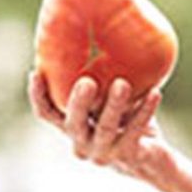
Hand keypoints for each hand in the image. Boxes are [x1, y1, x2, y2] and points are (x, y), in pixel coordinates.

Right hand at [28, 70, 168, 179]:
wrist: (153, 157)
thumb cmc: (128, 122)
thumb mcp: (111, 101)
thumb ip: (103, 82)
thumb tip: (105, 34)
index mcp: (73, 128)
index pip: (47, 114)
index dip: (38, 96)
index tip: (36, 72)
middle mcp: (82, 144)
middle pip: (73, 123)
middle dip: (78, 102)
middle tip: (86, 82)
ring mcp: (103, 153)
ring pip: (105, 128)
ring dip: (114, 105)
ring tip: (122, 84)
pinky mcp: (127, 156)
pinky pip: (135, 131)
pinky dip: (144, 111)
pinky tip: (155, 93)